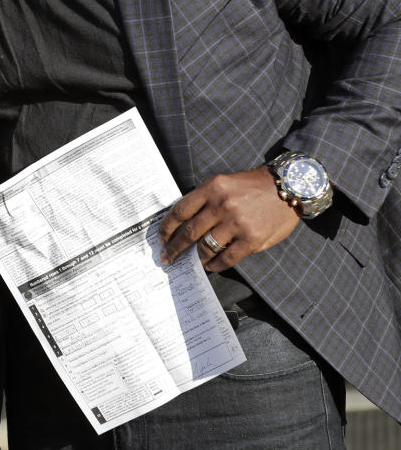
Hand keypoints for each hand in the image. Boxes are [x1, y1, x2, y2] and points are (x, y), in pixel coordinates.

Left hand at [158, 166, 299, 271]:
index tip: (161, 238)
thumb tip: (183, 223)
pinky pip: (226, 258)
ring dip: (195, 258)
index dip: (167, 228)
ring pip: (206, 247)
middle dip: (175, 248)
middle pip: (189, 232)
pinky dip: (215, 265)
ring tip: (191, 262)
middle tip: (166, 258)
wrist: (288, 188)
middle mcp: (222, 205)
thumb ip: (205, 200)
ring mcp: (237, 223)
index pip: (180, 211)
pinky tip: (210, 266)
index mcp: (212, 188)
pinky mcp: (251, 240)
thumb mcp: (224, 183)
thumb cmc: (252, 186)